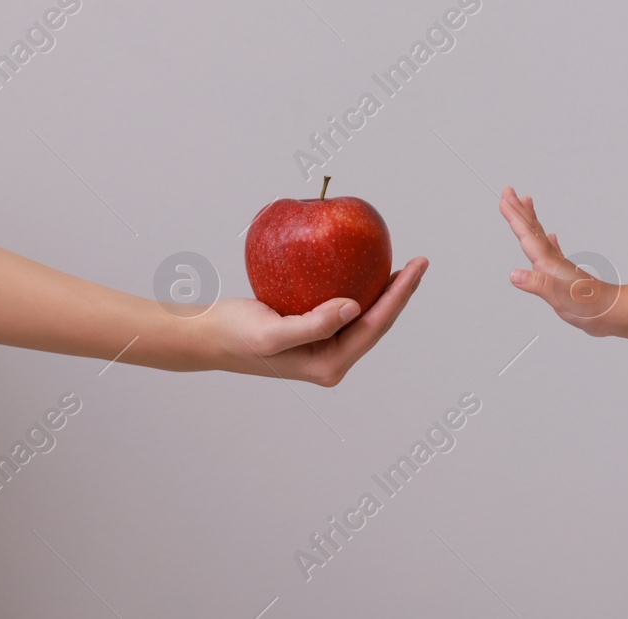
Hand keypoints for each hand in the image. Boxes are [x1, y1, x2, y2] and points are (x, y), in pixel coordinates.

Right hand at [198, 257, 426, 385]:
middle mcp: (332, 358)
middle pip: (377, 322)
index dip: (399, 295)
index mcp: (329, 364)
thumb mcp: (272, 332)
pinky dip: (361, 289)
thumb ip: (313, 325)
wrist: (207, 336)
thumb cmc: (234, 335)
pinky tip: (366, 270)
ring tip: (405, 267)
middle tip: (420, 262)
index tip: (416, 266)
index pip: (374, 324)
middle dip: (401, 293)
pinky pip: (346, 309)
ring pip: (365, 316)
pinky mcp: (315, 332)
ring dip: (386, 292)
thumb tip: (354, 308)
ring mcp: (324, 347)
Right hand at [500, 187, 619, 336]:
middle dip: (519, 210)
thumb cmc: (589, 305)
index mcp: (549, 263)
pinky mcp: (564, 274)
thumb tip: (515, 274)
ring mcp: (559, 265)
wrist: (611, 311)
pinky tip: (551, 238)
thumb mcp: (559, 296)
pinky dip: (548, 242)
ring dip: (531, 220)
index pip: (527, 235)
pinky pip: (552, 251)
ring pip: (540, 237)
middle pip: (532, 230)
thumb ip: (537, 284)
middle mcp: (553, 260)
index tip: (504, 200)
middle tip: (509, 192)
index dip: (514, 218)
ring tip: (526, 205)